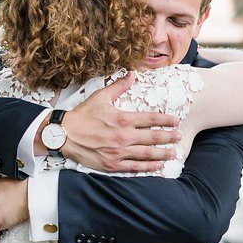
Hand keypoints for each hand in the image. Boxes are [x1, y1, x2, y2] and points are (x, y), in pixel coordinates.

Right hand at [43, 72, 182, 172]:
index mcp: (123, 119)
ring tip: (174, 153)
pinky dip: (148, 167)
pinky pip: (135, 167)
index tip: (176, 121)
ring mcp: (119, 152)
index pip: (151, 119)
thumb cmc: (83, 115)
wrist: (63, 135)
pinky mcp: (112, 164)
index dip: (166, 120)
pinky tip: (157, 167)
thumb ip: (119, 86)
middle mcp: (124, 136)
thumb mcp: (101, 97)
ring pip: (147, 154)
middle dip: (169, 137)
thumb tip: (132, 74)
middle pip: (153, 137)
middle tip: (179, 137)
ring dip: (163, 154)